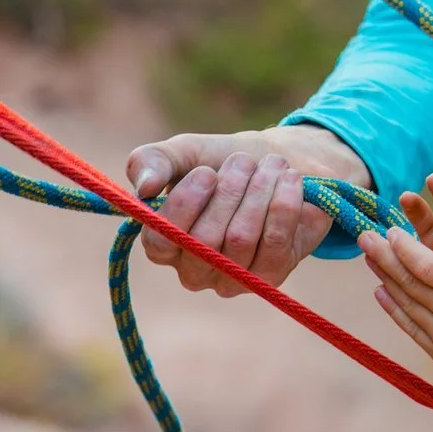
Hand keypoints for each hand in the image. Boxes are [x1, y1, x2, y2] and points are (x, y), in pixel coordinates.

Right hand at [123, 126, 363, 294]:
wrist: (280, 162)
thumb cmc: (223, 161)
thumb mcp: (185, 152)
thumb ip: (152, 161)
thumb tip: (143, 187)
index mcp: (165, 245)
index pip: (161, 241)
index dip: (184, 205)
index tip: (206, 172)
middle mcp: (195, 270)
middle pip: (205, 240)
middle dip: (230, 190)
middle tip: (244, 161)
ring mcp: (233, 279)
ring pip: (241, 239)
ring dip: (259, 191)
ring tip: (271, 164)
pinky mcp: (270, 275)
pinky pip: (275, 242)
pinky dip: (284, 203)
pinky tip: (289, 179)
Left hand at [361, 227, 432, 415]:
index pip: (428, 265)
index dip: (406, 248)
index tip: (391, 230)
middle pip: (409, 281)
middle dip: (384, 256)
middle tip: (364, 236)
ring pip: (405, 302)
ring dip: (384, 278)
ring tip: (368, 258)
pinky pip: (410, 326)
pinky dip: (393, 308)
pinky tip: (381, 293)